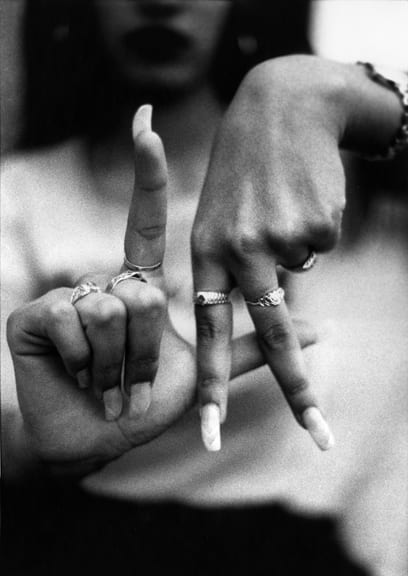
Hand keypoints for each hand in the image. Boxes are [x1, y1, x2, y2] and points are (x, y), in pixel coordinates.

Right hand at [7, 105, 318, 473]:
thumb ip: (252, 345)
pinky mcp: (34, 317)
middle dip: (144, 357)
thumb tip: (318, 330)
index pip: (146, 224)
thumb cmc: (146, 403)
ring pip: (113, 311)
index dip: (147, 177)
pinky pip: (73, 325)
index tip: (146, 122)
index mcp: (139, 286)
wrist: (90, 439)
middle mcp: (104, 283)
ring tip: (106, 387)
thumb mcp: (203, 369)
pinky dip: (84, 367)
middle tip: (134, 387)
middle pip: (144, 296)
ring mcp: (67, 297)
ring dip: (117, 368)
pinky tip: (74, 378)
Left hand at [191, 56, 354, 450]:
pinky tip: (300, 190)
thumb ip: (240, 271)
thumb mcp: (223, 215)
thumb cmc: (247, 170)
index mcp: (206, 252)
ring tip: (281, 198)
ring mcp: (279, 238)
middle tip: (319, 434)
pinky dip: (317, 224)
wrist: (281, 108)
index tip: (208, 433)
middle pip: (272, 332)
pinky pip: (323, 244)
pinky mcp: (314, 224)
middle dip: (297, 388)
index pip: (209, 332)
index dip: (210, 384)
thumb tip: (288, 320)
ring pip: (304, 270)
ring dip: (299, 242)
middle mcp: (240, 250)